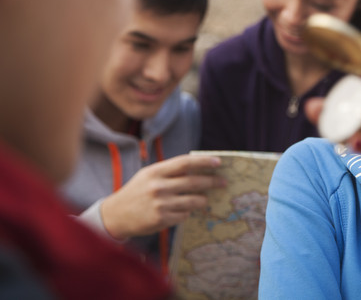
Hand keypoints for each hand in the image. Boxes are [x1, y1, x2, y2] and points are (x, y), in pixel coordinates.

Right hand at [100, 154, 224, 238]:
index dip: (203, 162)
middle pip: (193, 182)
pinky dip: (187, 212)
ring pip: (193, 201)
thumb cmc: (137, 192)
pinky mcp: (161, 220)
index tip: (218, 162)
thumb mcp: (149, 175)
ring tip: (205, 199)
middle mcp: (158, 187)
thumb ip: (170, 172)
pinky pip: (184, 215)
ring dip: (203, 200)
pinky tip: (183, 211)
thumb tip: (199, 170)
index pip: (184, 163)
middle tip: (223, 182)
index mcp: (155, 172)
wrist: (115, 215)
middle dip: (212, 182)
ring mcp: (160, 204)